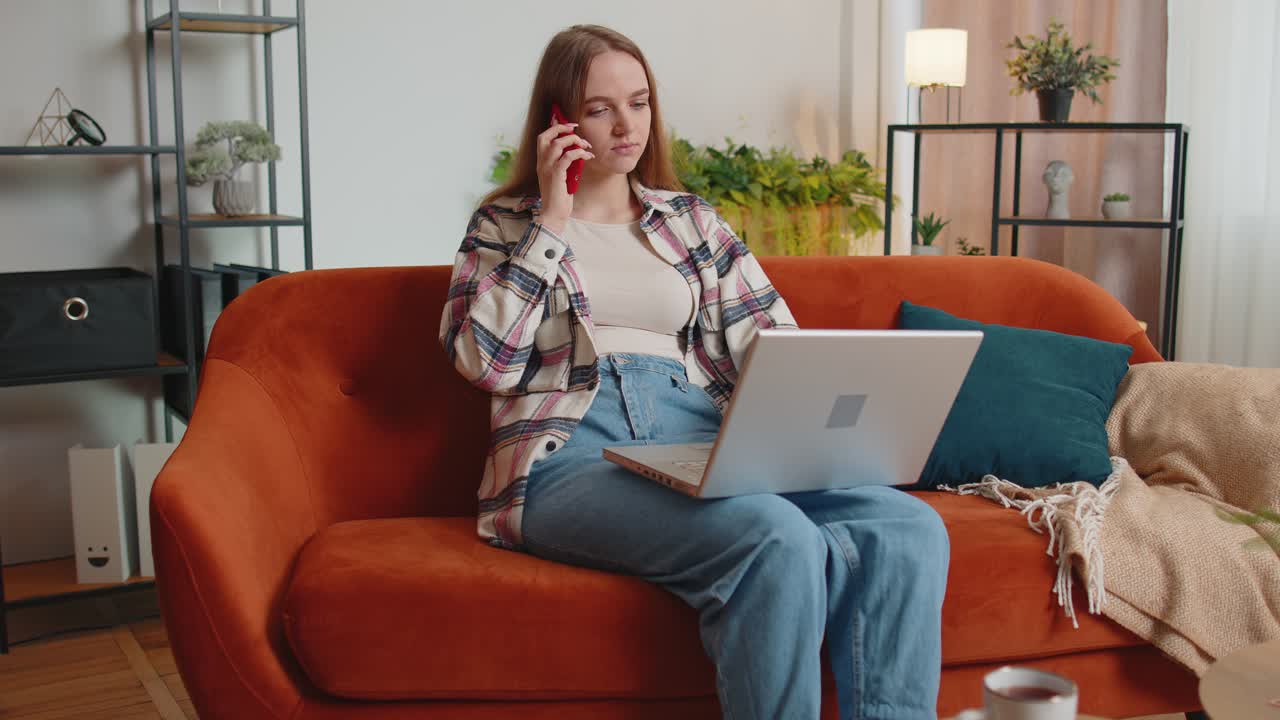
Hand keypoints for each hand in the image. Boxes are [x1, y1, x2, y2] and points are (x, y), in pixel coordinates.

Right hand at [536, 118, 593, 235]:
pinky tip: (587, 157)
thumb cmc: (559, 196)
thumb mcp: (562, 176)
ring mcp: (547, 169)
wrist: (554, 214)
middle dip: (561, 129)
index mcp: (541, 162)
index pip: (543, 137)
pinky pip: (567, 157)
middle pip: (546, 136)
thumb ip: (565, 163)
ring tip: (586, 146)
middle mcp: (541, 163)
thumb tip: (578, 151)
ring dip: (574, 141)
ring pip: (557, 144)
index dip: (556, 128)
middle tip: (576, 130)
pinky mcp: (556, 176)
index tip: (571, 127)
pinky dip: (579, 153)